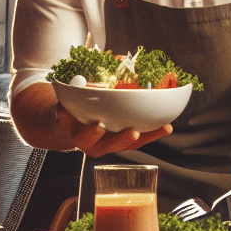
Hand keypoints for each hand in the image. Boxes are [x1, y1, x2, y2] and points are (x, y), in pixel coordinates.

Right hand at [57, 106, 172, 157]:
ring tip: (162, 128)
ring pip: (130, 144)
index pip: (84, 137)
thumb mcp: (64, 106)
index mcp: (78, 136)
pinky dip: (153, 133)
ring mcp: (112, 144)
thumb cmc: (70, 113)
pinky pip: (140, 139)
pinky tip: (167, 126)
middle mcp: (96, 144)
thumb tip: (74, 85)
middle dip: (122, 139)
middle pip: (110, 145)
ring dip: (147, 137)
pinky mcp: (124, 142)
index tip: (98, 125)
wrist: (71, 126)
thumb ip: (67, 99)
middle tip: (133, 132)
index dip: (92, 133)